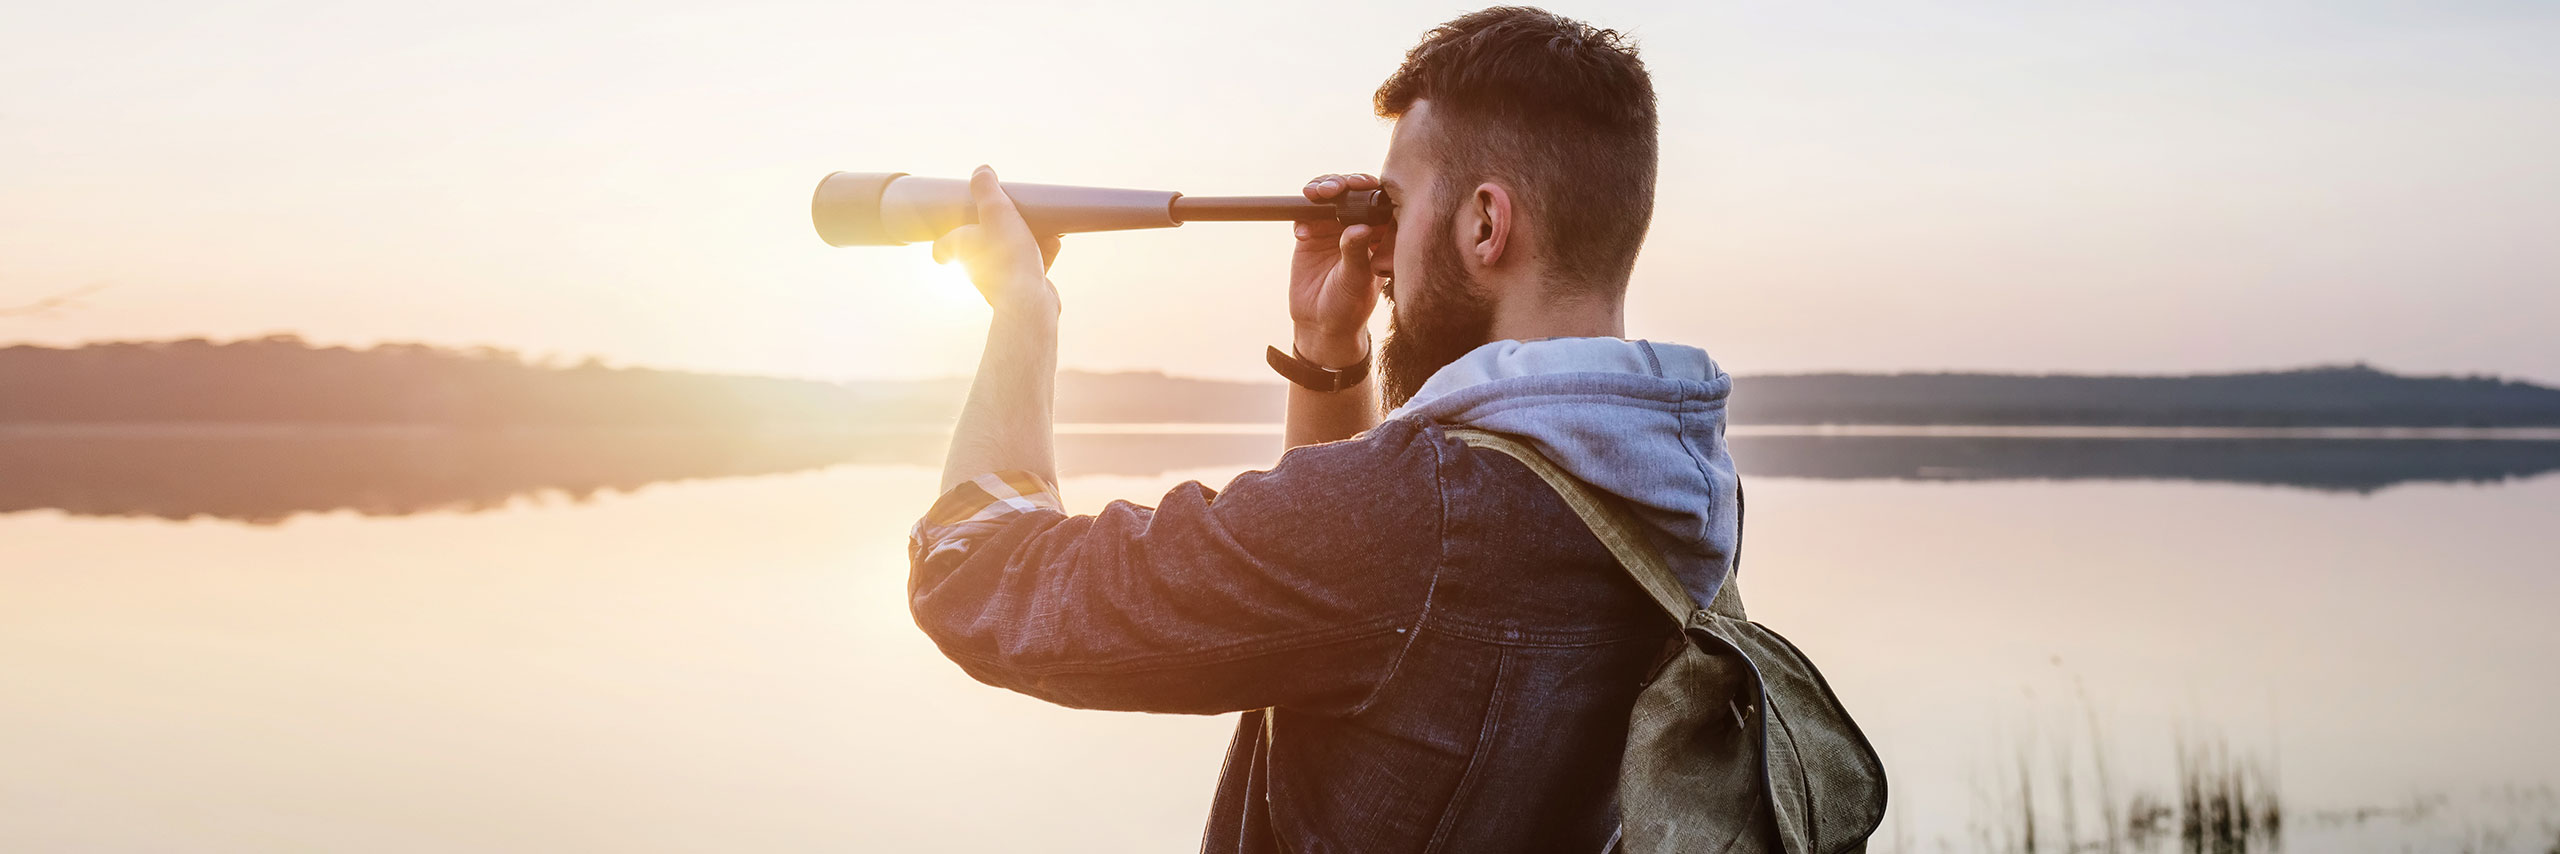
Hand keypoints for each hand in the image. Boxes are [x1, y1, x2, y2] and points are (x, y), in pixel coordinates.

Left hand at [932, 165, 1063, 313]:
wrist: (1028, 299)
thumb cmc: (1007, 255)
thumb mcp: (996, 209)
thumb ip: (986, 188)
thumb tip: (981, 170)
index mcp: (960, 248)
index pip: (941, 247)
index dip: (946, 237)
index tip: (957, 225)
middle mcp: (975, 267)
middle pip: (980, 246)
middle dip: (996, 231)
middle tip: (1005, 217)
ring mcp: (1000, 280)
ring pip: (1009, 255)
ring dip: (1025, 240)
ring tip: (1042, 225)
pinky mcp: (1023, 288)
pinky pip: (1032, 266)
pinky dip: (1042, 253)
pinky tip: (1055, 241)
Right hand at [1289, 173, 1390, 367]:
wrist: (1320, 325)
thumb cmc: (1349, 307)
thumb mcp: (1356, 281)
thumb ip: (1357, 253)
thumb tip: (1361, 227)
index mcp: (1379, 235)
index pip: (1379, 202)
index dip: (1370, 189)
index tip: (1361, 186)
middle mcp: (1357, 226)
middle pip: (1351, 192)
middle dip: (1342, 183)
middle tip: (1332, 189)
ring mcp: (1332, 229)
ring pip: (1328, 197)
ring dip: (1321, 189)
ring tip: (1315, 195)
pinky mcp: (1309, 235)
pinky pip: (1304, 215)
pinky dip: (1302, 216)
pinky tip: (1302, 234)